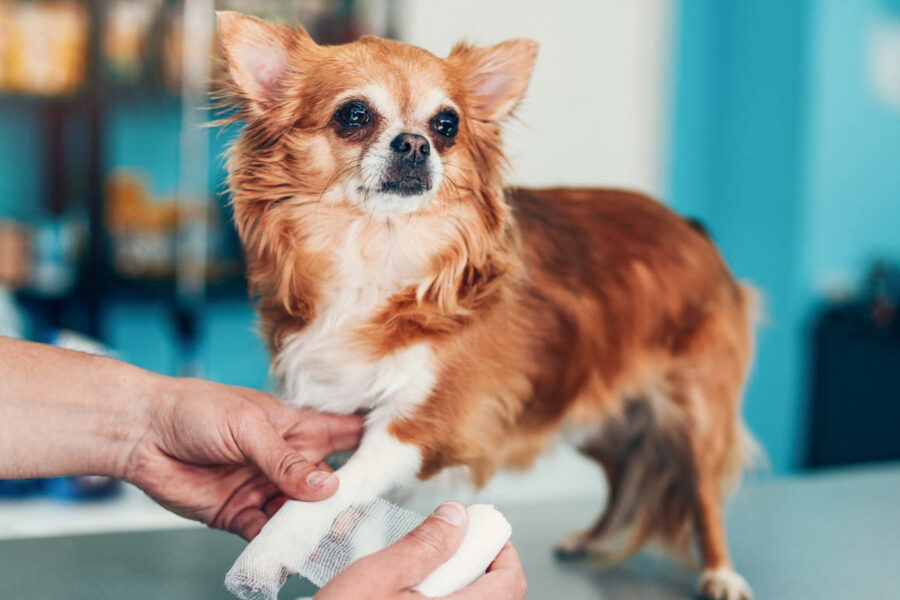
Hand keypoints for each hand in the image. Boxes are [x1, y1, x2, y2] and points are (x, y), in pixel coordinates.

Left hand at [123, 377, 361, 539]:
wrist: (140, 433)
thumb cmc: (195, 410)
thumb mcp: (248, 427)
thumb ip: (285, 460)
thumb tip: (327, 486)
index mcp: (296, 428)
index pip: (344, 435)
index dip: (369, 446)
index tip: (393, 463)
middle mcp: (286, 460)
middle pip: (327, 485)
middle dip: (342, 503)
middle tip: (351, 521)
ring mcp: (264, 489)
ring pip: (300, 515)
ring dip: (310, 529)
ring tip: (322, 543)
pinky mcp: (240, 514)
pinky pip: (266, 534)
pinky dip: (277, 546)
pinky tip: (285, 553)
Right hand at [314, 502, 527, 599]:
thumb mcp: (378, 578)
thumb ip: (423, 545)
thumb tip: (457, 516)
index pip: (512, 582)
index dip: (500, 549)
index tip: (478, 531)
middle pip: (497, 597)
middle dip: (476, 567)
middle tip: (445, 551)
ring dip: (458, 589)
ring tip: (420, 579)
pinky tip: (408, 599)